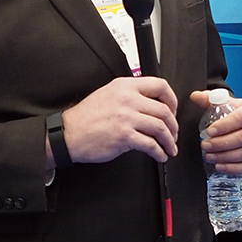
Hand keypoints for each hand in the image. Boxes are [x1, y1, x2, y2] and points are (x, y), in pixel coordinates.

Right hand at [60, 77, 180, 164]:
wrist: (68, 133)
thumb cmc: (86, 117)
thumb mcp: (108, 94)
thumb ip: (130, 94)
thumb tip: (152, 103)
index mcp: (125, 86)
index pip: (160, 86)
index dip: (172, 100)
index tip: (173, 111)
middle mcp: (128, 99)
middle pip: (164, 110)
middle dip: (173, 125)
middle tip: (173, 134)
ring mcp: (126, 118)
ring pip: (161, 128)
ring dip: (169, 140)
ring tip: (169, 147)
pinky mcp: (124, 136)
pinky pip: (150, 144)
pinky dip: (159, 152)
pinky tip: (159, 155)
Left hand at [193, 90, 241, 177]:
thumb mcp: (229, 106)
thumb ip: (211, 100)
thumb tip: (195, 96)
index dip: (224, 125)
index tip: (209, 131)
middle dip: (222, 143)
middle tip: (206, 146)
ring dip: (225, 157)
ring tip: (210, 156)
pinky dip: (235, 168)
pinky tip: (221, 166)